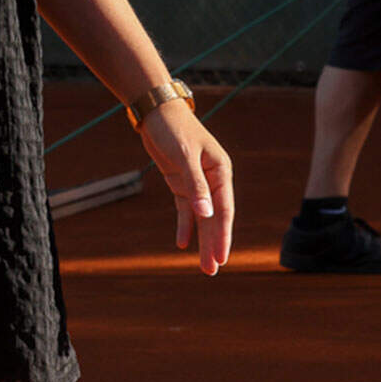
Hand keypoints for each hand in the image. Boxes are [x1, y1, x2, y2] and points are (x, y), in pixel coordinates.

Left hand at [138, 101, 233, 274]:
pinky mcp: (182, 183)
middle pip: (215, 218)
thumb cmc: (174, 129)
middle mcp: (213, 179)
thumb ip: (196, 185)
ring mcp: (197, 183)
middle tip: (213, 270)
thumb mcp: (184, 156)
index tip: (221, 257)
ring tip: (204, 266)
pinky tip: (182, 243)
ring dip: (202, 240)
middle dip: (214, 244)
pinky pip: (186, 210)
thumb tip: (207, 215)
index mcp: (221, 171)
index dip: (223, 235)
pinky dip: (184, 226)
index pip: (224, 210)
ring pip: (202, 218)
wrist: (157, 112)